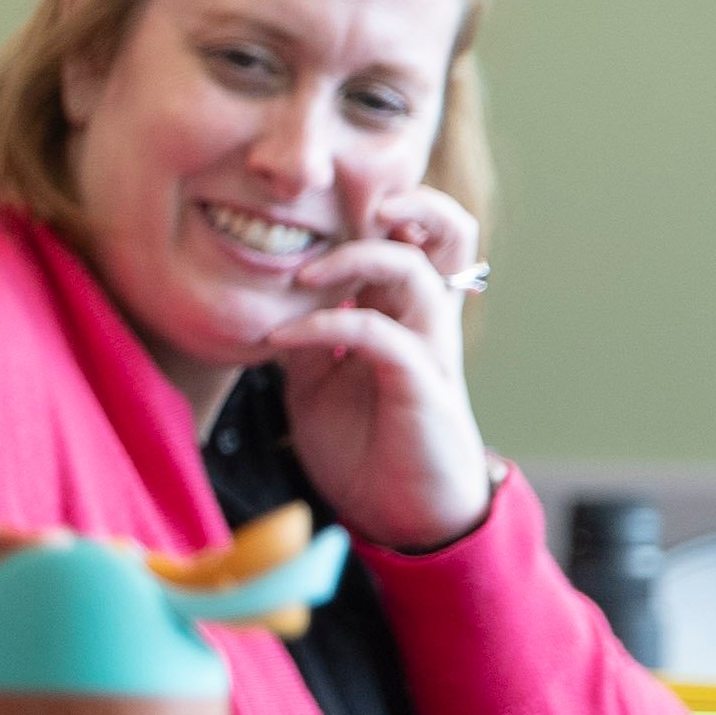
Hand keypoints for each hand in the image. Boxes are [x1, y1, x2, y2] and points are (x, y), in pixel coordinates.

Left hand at [273, 183, 497, 549]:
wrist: (400, 514)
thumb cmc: (362, 443)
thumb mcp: (315, 379)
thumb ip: (304, 334)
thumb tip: (266, 298)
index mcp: (403, 310)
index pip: (415, 235)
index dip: (386, 205)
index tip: (322, 202)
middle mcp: (426, 320)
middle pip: (449, 234)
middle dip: (412, 201)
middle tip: (355, 201)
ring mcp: (429, 349)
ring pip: (415, 271)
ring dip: (352, 258)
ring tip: (298, 275)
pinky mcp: (421, 385)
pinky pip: (380, 335)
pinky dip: (325, 325)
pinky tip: (278, 339)